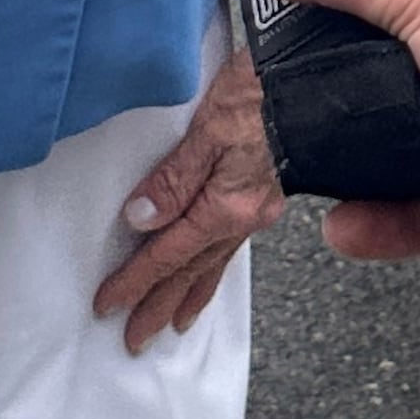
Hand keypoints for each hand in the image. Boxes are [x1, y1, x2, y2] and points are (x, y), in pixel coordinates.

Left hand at [95, 49, 281, 352]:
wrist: (312, 79)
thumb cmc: (260, 91)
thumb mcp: (208, 127)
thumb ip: (174, 176)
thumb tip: (140, 218)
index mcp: (227, 206)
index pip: (168, 254)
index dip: (135, 281)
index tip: (108, 303)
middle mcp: (244, 218)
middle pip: (191, 272)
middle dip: (159, 306)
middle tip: (133, 339)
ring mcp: (258, 211)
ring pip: (213, 266)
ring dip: (187, 296)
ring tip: (172, 323)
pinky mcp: (264, 199)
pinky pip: (232, 249)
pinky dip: (214, 271)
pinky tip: (208, 274)